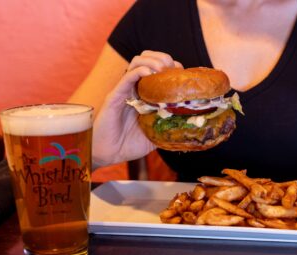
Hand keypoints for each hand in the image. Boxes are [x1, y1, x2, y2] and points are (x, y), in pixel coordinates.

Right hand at [91, 50, 182, 166]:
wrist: (108, 155)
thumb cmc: (128, 145)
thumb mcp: (155, 136)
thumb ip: (168, 128)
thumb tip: (188, 126)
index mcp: (144, 95)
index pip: (158, 69)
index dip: (171, 67)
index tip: (181, 75)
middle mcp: (134, 89)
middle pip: (147, 58)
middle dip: (163, 58)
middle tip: (172, 70)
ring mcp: (124, 91)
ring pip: (137, 62)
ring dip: (152, 61)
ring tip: (162, 70)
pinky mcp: (114, 97)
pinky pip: (126, 77)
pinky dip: (139, 71)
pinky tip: (150, 74)